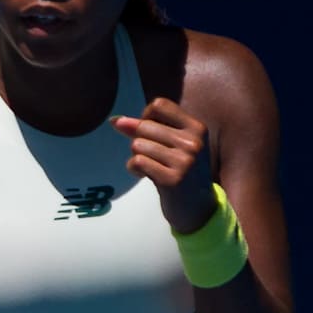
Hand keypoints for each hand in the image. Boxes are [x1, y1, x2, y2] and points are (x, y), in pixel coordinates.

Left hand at [113, 98, 216, 232]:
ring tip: (148, 165)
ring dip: (135, 156)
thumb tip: (115, 120)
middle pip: (145, 126)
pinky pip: (137, 162)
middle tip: (149, 154)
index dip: (145, 116)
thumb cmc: (182, 170)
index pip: (159, 105)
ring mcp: (184, 162)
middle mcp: (193, 143)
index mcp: (197, 128)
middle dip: (138, 139)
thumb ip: (147, 128)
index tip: (147, 131)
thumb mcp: (174, 145)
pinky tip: (143, 174)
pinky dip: (133, 168)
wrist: (198, 207)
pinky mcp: (172, 180)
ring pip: (138, 144)